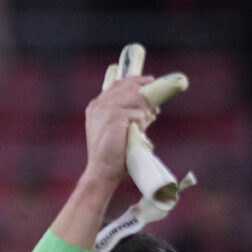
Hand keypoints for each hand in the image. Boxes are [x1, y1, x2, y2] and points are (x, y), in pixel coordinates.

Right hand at [85, 43, 185, 186]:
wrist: (102, 171)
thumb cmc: (112, 154)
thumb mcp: (116, 129)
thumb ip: (124, 114)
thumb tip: (149, 106)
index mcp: (96, 106)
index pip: (118, 84)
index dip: (136, 81)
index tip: (150, 82)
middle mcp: (99, 104)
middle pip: (130, 87)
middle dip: (146, 96)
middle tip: (155, 111)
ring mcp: (106, 109)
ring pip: (136, 98)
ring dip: (144, 113)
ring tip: (143, 128)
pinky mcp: (115, 116)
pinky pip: (139, 113)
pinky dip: (143, 124)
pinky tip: (138, 134)